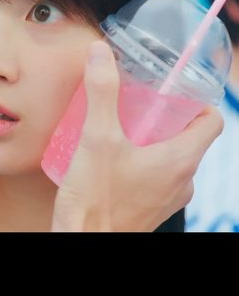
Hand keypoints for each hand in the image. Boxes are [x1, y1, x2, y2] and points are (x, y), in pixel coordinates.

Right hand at [52, 41, 223, 231]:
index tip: (173, 91)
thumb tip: (100, 53)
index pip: (212, 121)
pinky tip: (111, 159)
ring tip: (120, 130)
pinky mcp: (149, 209)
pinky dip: (142, 164)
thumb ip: (101, 93)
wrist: (82, 241)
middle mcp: (181, 181)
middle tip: (137, 105)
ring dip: (152, 142)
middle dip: (165, 119)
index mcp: (180, 160)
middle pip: (189, 138)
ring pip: (171, 159)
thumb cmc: (95, 199)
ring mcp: (167, 198)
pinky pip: (156, 178)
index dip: (197, 101)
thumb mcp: (97, 138)